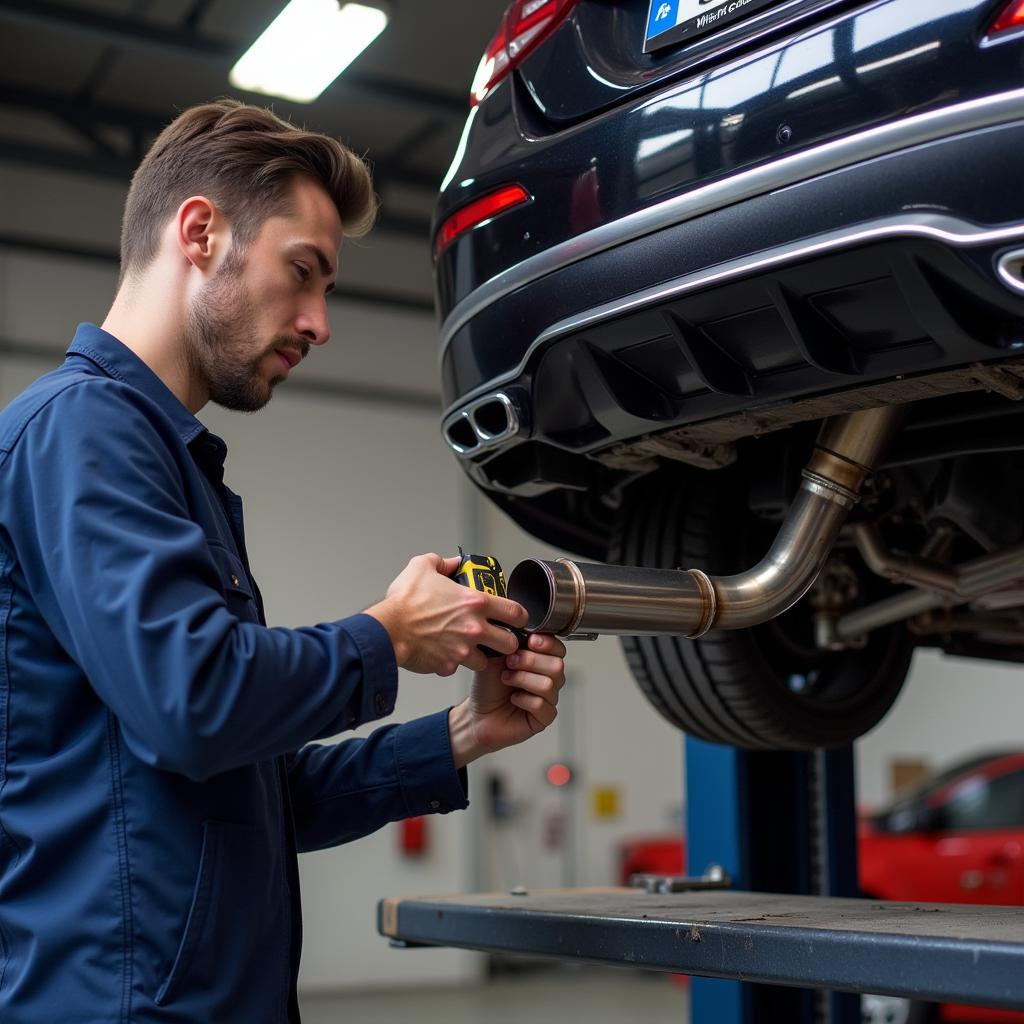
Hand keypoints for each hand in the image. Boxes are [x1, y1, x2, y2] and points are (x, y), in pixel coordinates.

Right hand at [365, 553, 527, 675]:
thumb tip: (453, 562)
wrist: (386, 629)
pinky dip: (452, 663)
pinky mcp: (448, 665)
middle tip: (496, 638)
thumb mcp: (422, 567)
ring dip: (479, 656)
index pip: (516, 612)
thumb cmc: (404, 601)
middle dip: (506, 642)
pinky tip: (443, 653)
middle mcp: (474, 628)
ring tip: (467, 647)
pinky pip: (456, 668)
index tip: (516, 618)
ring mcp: (462, 650)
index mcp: (475, 603)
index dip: (520, 617)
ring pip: (485, 661)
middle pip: (510, 644)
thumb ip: (443, 562)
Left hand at [448, 632, 566, 767]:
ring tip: (507, 679)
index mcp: (541, 660)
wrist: (477, 713)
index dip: (547, 643)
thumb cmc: (488, 686)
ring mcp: (549, 699)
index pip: (558, 648)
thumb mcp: (495, 656)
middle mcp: (549, 678)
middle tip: (510, 662)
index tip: (530, 641)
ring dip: (523, 679)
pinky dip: (523, 700)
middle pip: (557, 665)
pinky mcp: (544, 718)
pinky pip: (542, 705)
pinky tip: (513, 698)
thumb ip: (509, 642)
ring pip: (549, 684)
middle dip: (530, 661)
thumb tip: (518, 628)